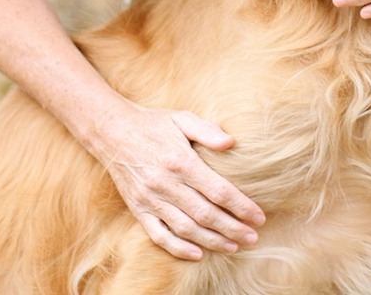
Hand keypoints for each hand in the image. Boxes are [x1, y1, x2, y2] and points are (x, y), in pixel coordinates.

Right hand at [94, 98, 265, 259]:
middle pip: (206, 214)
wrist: (112, 132)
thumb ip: (207, 130)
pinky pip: (160, 235)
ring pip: (186, 228)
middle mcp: (166, 184)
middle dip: (232, 228)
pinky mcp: (139, 210)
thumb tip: (231, 142)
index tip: (258, 216)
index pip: (218, 190)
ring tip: (234, 247)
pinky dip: (179, 248)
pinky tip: (198, 254)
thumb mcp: (181, 117)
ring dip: (212, 241)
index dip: (241, 206)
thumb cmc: (153, 123)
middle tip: (253, 237)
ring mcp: (151, 200)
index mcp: (181, 161)